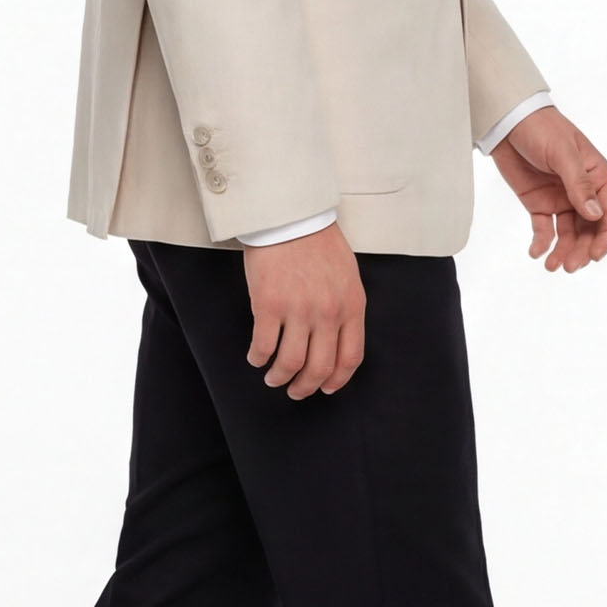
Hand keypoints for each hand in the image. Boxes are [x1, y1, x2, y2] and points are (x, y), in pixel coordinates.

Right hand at [243, 219, 366, 398]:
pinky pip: (263, 346)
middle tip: (295, 390)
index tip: (326, 388)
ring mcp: (298, 310)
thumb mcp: (347, 274)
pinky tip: (256, 357)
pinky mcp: (268, 305)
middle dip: (306, 387)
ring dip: (280, 378)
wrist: (289, 216)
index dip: (337, 380)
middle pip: (319, 368)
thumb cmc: (317, 241)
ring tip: (273, 377)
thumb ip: (345, 306)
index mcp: (351, 305)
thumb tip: (337, 338)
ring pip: (290, 364)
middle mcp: (327, 312)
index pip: (350, 358)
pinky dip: (258, 358)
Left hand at [490, 104, 606, 272]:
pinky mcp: (539, 203)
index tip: (595, 256)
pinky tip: (536, 253)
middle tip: (569, 266)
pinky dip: (542, 243)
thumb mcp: (563, 153)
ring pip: (569, 234)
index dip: (606, 237)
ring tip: (552, 266)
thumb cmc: (542, 128)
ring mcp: (560, 198)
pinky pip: (545, 229)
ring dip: (564, 251)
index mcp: (596, 176)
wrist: (508, 121)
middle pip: (590, 230)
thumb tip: (596, 215)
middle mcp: (582, 191)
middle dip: (582, 250)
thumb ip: (579, 184)